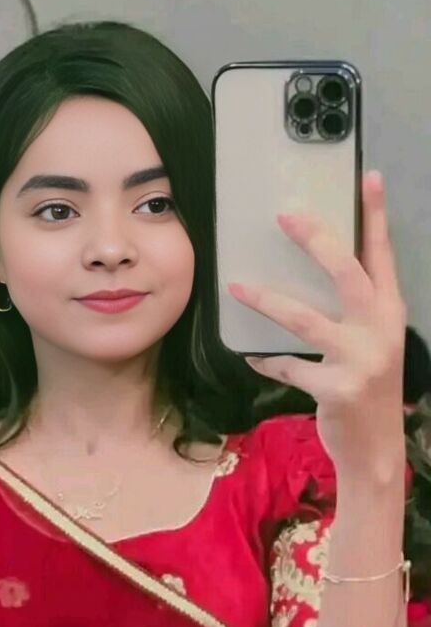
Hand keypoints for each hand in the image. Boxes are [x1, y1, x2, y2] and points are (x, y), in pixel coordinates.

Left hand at [229, 171, 405, 471]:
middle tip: (285, 217)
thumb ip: (353, 309)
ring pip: (304, 318)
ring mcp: (361, 360)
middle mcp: (380, 330)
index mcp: (390, 311)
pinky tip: (252, 356)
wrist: (375, 449)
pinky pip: (288, 365)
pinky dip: (267, 360)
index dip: (376, 215)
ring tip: (237, 287)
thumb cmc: (368, 386)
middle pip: (346, 273)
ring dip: (266, 301)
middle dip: (316, 241)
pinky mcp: (336, 388)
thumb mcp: (373, 343)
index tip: (366, 177)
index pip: (383, 254)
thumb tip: (316, 266)